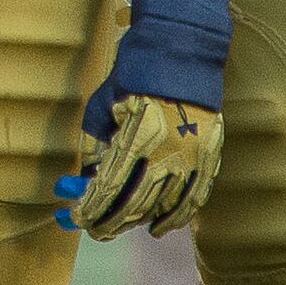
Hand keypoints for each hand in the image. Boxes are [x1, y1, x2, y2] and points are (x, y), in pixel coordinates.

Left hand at [55, 91, 222, 237]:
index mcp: (139, 136)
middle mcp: (169, 153)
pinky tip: (160, 227)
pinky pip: (194, 198)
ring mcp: (193, 158)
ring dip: (139, 222)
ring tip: (118, 229)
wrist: (180, 54)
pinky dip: (176, 217)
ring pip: (166, 206)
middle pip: (137, 202)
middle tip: (94, 230)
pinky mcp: (209, 158)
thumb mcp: (104, 105)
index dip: (92, 206)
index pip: (112, 185)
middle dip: (111, 220)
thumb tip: (85, 178)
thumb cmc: (134, 77)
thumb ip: (95, 144)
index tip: (76, 218)